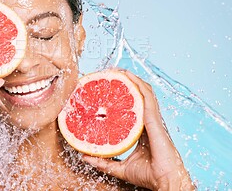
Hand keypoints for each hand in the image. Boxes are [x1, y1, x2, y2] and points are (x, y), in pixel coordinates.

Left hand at [83, 70, 194, 189]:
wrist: (164, 182)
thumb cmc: (148, 175)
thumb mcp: (120, 167)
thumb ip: (103, 161)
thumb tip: (84, 156)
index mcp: (142, 129)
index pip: (132, 106)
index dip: (122, 94)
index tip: (108, 87)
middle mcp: (148, 121)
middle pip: (137, 94)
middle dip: (125, 81)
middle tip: (110, 73)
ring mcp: (153, 119)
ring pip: (143, 91)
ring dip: (131, 78)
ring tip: (117, 69)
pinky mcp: (154, 119)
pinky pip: (147, 96)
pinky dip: (138, 84)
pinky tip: (128, 76)